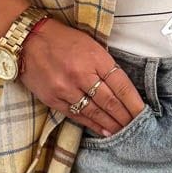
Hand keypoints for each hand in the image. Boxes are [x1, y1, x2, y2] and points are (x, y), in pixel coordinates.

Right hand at [18, 18, 146, 135]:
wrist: (28, 39)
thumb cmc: (63, 39)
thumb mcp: (91, 44)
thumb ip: (105, 65)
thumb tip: (122, 88)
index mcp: (95, 58)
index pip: (121, 84)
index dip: (133, 102)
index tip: (143, 113)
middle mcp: (81, 74)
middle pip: (109, 101)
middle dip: (125, 117)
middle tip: (137, 128)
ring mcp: (66, 88)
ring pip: (94, 112)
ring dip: (111, 124)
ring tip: (123, 133)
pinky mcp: (53, 99)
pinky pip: (76, 115)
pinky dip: (92, 124)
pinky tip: (103, 130)